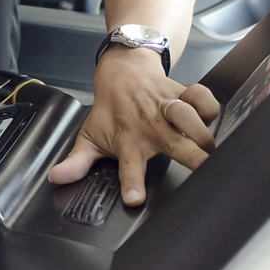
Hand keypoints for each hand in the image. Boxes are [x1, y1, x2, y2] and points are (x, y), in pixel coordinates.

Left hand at [48, 46, 221, 206]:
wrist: (122, 70)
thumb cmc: (110, 109)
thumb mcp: (90, 135)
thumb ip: (77, 162)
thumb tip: (57, 178)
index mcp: (128, 142)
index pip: (129, 167)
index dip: (132, 183)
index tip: (135, 199)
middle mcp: (151, 126)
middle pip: (176, 145)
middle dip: (192, 159)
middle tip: (204, 172)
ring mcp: (167, 108)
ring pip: (191, 118)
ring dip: (203, 134)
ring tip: (212, 151)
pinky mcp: (183, 93)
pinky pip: (203, 97)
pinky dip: (210, 106)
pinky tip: (211, 118)